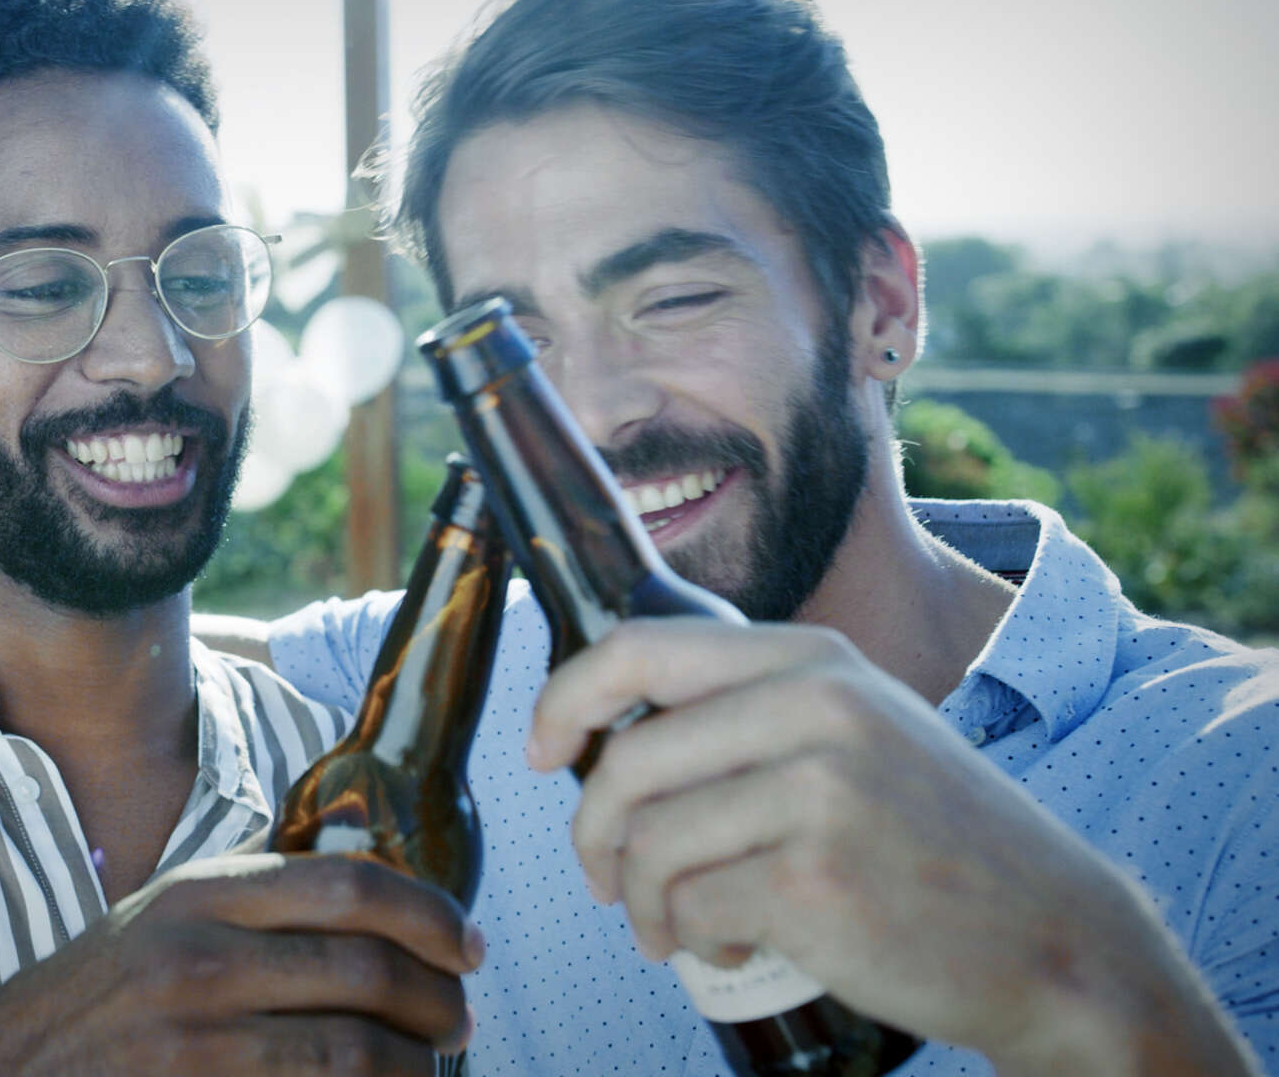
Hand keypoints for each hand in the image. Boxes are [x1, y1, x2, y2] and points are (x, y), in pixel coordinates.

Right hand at [0, 852, 482, 1074]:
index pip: (349, 885)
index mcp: (199, 896)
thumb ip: (252, 897)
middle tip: (459, 1016)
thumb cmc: (85, 1005)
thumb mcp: (158, 920)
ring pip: (355, 1052)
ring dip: (414, 1065)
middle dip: (437, 1000)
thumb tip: (369, 865)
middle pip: (367, 971)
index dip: (429, 914)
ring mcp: (198, 1044)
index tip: (466, 943)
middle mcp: (201, 960)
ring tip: (427, 1067)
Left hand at [526, 617, 1244, 1072]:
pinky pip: (688, 906)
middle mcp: (818, 708)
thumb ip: (752, 710)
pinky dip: (688, 939)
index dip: (564, 699)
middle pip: (627, 761)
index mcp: (815, 660)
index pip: (639, 648)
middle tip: (605, 879)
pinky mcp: (814, 878)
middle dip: (594, 834)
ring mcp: (819, 792)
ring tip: (674, 927)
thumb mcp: (861, 730)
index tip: (540, 750)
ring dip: (641, 903)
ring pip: (649, 843)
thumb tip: (605, 729)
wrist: (1054, 940)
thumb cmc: (935, 843)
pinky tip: (724, 946)